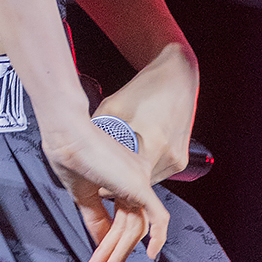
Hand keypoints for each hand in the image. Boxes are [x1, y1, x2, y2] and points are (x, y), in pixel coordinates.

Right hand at [43, 119, 169, 261]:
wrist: (64, 136)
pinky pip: (158, 217)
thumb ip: (95, 216)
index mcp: (120, 176)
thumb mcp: (81, 194)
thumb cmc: (67, 152)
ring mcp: (138, 181)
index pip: (123, 215)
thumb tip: (100, 239)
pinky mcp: (140, 185)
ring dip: (119, 251)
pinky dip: (158, 237)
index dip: (112, 239)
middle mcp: (134, 178)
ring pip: (136, 226)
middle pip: (130, 224)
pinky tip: (152, 254)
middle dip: (114, 251)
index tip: (100, 257)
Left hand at [95, 42, 197, 184]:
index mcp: (152, 142)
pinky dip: (145, 169)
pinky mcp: (181, 161)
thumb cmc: (146, 88)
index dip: (109, 182)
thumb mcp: (112, 106)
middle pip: (137, 184)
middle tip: (104, 172)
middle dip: (119, 180)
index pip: (125, 180)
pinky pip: (157, 174)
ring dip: (133, 176)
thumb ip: (98, 129)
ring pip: (147, 180)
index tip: (97, 179)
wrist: (177, 77)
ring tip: (120, 162)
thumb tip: (81, 145)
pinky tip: (136, 156)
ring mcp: (177, 160)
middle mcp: (168, 155)